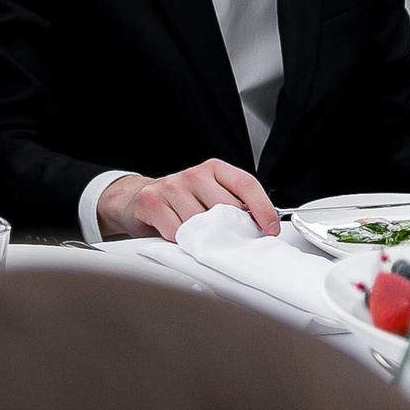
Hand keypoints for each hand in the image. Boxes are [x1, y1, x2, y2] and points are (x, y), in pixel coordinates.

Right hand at [98, 159, 277, 241]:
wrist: (139, 199)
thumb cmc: (182, 201)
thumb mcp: (211, 195)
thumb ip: (235, 205)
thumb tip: (262, 228)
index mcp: (214, 169)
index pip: (246, 184)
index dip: (263, 208)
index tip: (269, 229)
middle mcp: (193, 174)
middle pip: (226, 208)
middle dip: (231, 229)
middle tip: (228, 239)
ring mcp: (171, 186)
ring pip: (201, 223)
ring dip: (202, 236)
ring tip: (197, 234)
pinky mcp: (152, 201)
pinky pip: (177, 231)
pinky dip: (181, 240)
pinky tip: (178, 233)